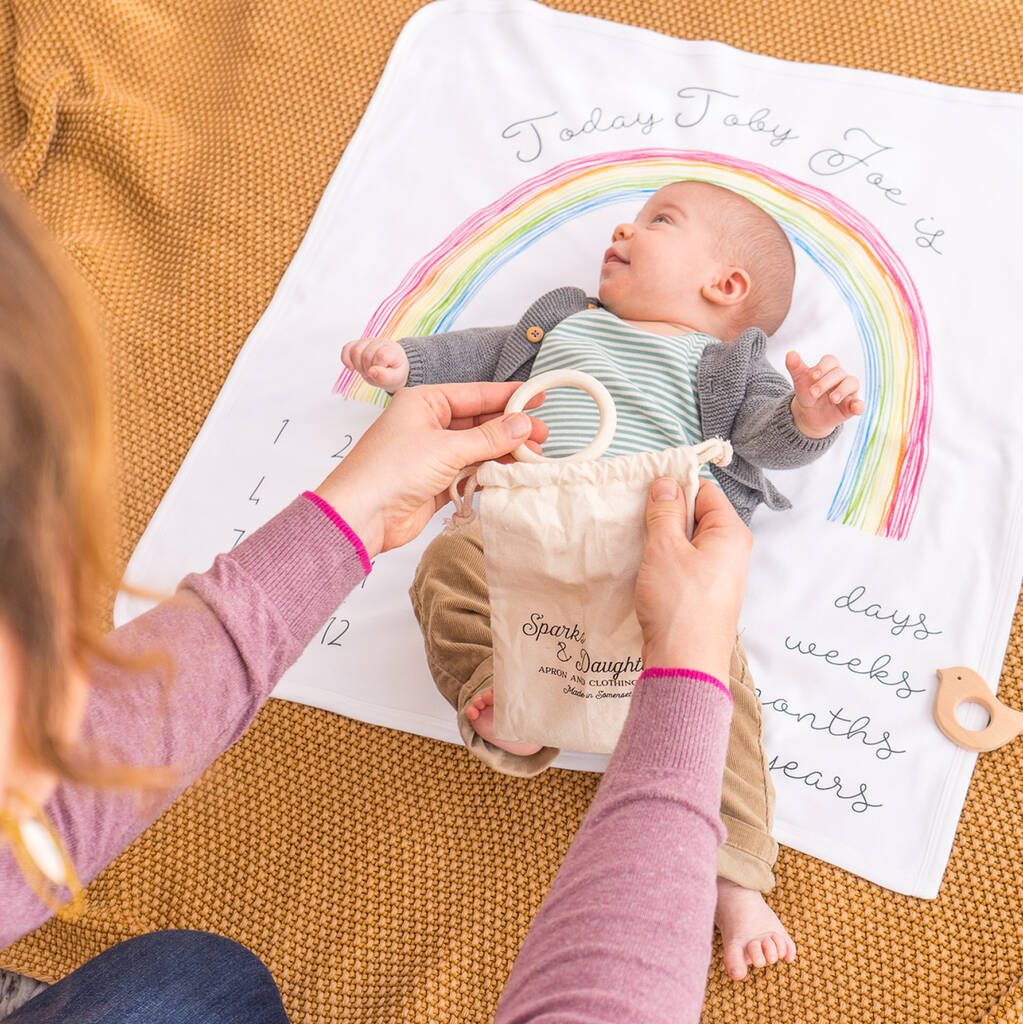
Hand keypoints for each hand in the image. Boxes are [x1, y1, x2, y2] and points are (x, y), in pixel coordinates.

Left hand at [314, 382, 546, 556]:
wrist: (361, 515)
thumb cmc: (390, 471)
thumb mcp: (446, 448)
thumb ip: (489, 438)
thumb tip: (522, 424)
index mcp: (424, 402)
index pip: (476, 394)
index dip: (508, 396)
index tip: (538, 398)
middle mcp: (428, 425)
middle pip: (479, 422)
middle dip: (510, 429)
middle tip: (543, 435)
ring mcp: (432, 454)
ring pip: (477, 448)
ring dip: (503, 453)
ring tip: (533, 458)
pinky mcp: (436, 482)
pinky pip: (470, 472)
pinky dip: (489, 473)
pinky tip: (510, 474)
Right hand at [341, 337, 410, 391]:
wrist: (392, 368)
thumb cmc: (394, 373)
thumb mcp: (396, 379)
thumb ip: (386, 377)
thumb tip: (372, 371)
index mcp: (392, 350)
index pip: (380, 356)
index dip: (377, 368)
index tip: (381, 374)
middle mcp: (380, 342)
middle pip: (365, 355)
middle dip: (367, 369)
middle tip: (373, 375)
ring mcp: (369, 342)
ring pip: (355, 351)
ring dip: (358, 365)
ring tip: (366, 370)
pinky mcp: (359, 344)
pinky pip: (347, 348)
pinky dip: (346, 359)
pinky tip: (352, 367)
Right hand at [634, 479, 752, 684]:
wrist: (684, 664)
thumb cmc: (680, 606)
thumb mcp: (665, 549)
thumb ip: (665, 512)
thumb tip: (666, 483)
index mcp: (730, 533)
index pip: (705, 491)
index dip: (676, 488)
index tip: (648, 491)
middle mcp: (730, 551)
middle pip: (696, 516)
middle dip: (666, 515)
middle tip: (639, 520)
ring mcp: (717, 574)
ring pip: (686, 542)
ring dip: (662, 540)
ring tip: (639, 545)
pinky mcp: (702, 593)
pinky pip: (683, 564)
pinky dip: (664, 562)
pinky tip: (645, 568)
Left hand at [785, 351, 864, 438]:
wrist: (808, 414)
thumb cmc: (807, 392)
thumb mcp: (800, 381)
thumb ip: (795, 367)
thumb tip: (790, 353)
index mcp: (829, 368)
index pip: (831, 361)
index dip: (823, 367)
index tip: (812, 376)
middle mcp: (841, 377)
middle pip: (839, 373)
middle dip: (826, 382)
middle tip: (813, 393)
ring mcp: (848, 391)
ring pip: (852, 383)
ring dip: (842, 390)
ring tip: (832, 399)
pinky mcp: (851, 406)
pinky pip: (860, 404)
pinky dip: (859, 405)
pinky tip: (855, 408)